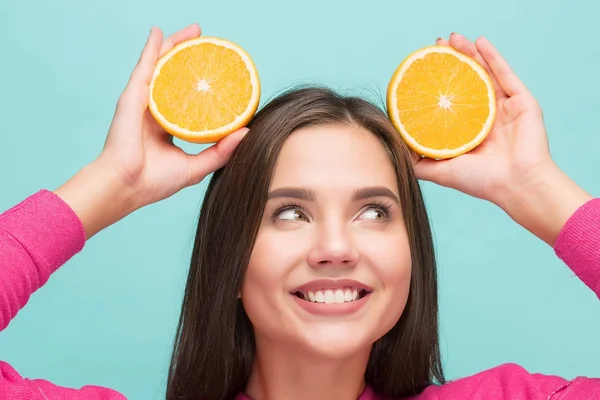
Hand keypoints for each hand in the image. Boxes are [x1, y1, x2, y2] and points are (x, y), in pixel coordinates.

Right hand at [55, 25, 246, 237]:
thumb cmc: (155, 181)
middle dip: (190, 59)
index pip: (186, 100)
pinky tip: (159, 32)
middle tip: (207, 45)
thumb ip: (220, 151)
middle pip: (174, 78)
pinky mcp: (133, 97)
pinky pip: (145, 66)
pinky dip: (152, 48)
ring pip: (161, 66)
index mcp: (167, 127)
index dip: (200, 87)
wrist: (128, 186)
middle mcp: (155, 112)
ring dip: (176, 46)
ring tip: (194, 32)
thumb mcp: (196, 166)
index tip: (218, 77)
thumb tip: (246, 132)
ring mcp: (142, 102)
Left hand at [414, 33, 590, 244]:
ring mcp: (505, 108)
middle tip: (436, 48)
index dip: (438, 84)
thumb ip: (418, 163)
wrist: (516, 184)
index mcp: (469, 131)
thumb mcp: (440, 172)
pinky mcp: (522, 101)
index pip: (451, 101)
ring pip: (484, 73)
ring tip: (452, 38)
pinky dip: (492, 57)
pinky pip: (505, 74)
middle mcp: (487, 117)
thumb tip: (395, 149)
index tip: (422, 71)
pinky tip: (479, 42)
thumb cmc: (480, 181)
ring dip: (468, 54)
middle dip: (451, 63)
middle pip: (467, 82)